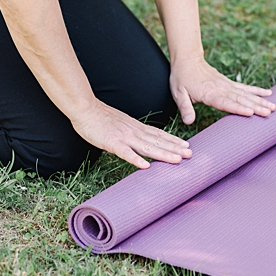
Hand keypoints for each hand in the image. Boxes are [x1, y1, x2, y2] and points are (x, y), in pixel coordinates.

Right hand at [69, 104, 190, 168]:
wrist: (84, 108)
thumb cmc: (101, 117)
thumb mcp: (123, 123)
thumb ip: (133, 131)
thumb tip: (143, 139)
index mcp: (137, 127)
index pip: (159, 135)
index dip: (173, 141)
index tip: (187, 146)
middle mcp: (134, 132)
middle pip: (158, 142)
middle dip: (175, 148)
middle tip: (191, 155)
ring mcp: (124, 137)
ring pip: (147, 147)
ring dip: (163, 154)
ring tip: (177, 160)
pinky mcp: (111, 143)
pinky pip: (125, 153)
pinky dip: (135, 159)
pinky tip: (145, 166)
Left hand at [169, 59, 274, 124]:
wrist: (188, 60)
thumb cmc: (182, 78)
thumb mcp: (178, 94)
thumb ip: (185, 108)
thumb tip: (188, 121)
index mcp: (209, 93)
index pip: (226, 103)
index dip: (238, 108)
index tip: (251, 113)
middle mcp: (222, 89)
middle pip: (241, 99)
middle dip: (256, 106)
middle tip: (269, 112)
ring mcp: (227, 85)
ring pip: (247, 94)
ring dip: (261, 100)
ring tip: (274, 107)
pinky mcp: (230, 83)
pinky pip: (246, 88)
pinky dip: (258, 90)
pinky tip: (269, 93)